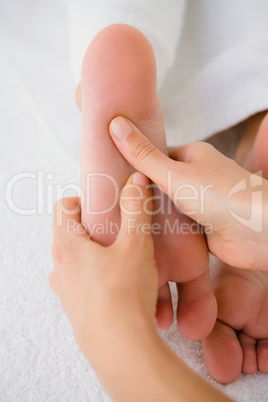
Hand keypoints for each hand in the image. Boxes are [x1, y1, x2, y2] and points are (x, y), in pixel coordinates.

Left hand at [50, 172, 229, 401]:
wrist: (121, 349)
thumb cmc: (124, 294)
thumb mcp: (136, 244)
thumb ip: (136, 209)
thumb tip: (135, 182)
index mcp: (67, 245)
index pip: (64, 208)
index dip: (83, 200)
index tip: (103, 204)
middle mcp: (60, 268)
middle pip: (69, 234)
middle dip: (93, 227)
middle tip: (117, 229)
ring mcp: (66, 291)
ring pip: (76, 261)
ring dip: (95, 254)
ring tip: (121, 258)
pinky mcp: (77, 310)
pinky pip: (83, 284)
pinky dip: (97, 277)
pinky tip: (121, 285)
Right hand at [109, 116, 267, 269]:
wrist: (257, 232)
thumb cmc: (220, 195)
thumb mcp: (173, 172)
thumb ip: (143, 155)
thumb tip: (116, 124)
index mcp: (193, 155)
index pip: (155, 156)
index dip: (134, 165)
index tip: (111, 175)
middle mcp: (197, 177)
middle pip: (159, 183)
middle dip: (140, 193)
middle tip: (112, 202)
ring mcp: (200, 203)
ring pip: (167, 206)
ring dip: (151, 214)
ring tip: (121, 220)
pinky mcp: (202, 226)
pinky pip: (176, 227)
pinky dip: (163, 231)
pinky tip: (142, 234)